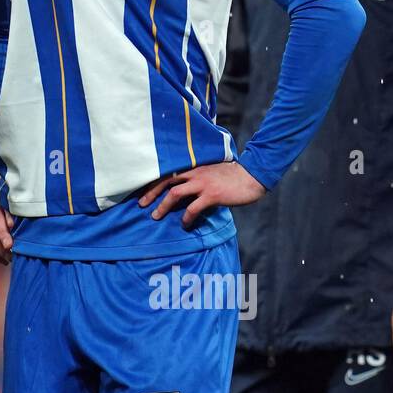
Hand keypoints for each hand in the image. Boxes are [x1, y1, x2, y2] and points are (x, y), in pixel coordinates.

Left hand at [137, 162, 265, 228]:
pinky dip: (186, 217)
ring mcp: (203, 183)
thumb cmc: (232, 175)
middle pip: (166, 181)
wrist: (251, 176)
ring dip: (163, 206)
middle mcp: (195, 173)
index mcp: (194, 167)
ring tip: (155, 216)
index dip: (154, 182)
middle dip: (151, 193)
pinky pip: (193, 208)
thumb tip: (187, 191)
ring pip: (175, 193)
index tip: (143, 191)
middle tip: (141, 204)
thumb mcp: (211, 172)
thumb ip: (198, 178)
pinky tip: (184, 224)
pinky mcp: (212, 195)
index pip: (168, 172)